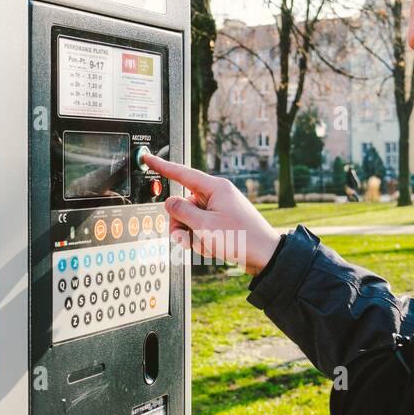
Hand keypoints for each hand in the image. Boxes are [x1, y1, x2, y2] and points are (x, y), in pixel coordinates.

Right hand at [143, 155, 280, 274]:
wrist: (265, 256)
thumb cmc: (241, 238)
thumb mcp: (204, 226)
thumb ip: (181, 211)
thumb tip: (169, 202)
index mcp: (215, 188)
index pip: (182, 173)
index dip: (162, 166)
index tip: (148, 158)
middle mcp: (217, 195)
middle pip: (183, 204)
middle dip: (180, 224)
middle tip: (187, 238)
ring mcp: (219, 209)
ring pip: (190, 219)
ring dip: (192, 235)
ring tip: (206, 245)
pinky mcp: (221, 221)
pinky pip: (201, 228)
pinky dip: (202, 240)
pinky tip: (212, 247)